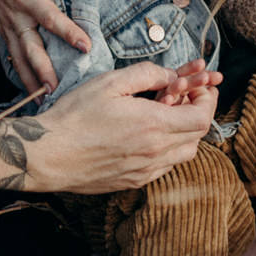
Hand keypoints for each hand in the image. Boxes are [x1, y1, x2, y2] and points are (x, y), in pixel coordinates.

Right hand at [0, 0, 98, 94]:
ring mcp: (8, 27)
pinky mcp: (5, 33)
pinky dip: (24, 76)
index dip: (67, 32)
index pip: (49, 17)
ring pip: (20, 59)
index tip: (85, 46)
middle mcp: (15, 16)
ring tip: (45, 101)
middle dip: (43, 70)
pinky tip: (34, 93)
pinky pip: (14, 58)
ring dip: (32, 80)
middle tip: (57, 89)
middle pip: (30, 48)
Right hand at [0, 61, 213, 193]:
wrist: (48, 155)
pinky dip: (169, 148)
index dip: (207, 100)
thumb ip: (146, 74)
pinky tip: (150, 134)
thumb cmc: (74, 116)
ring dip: (185, 132)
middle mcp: (155, 152)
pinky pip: (166, 166)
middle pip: (198, 136)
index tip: (200, 87)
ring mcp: (145, 170)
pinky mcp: (134, 181)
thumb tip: (169, 75)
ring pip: (185, 153)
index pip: (202, 118)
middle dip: (198, 112)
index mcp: (153, 125)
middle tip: (184, 96)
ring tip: (167, 113)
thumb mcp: (110, 83)